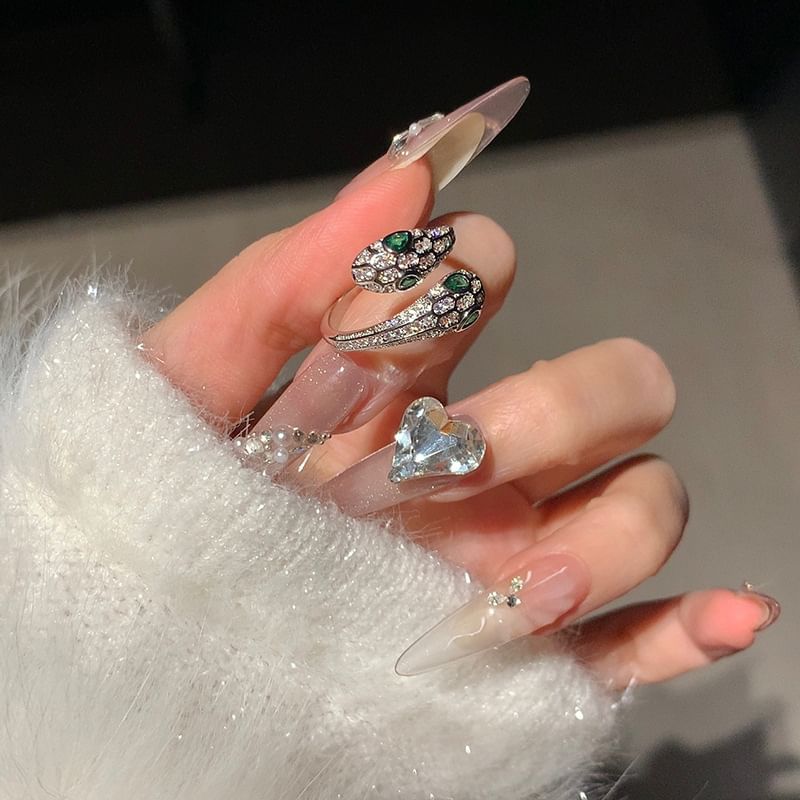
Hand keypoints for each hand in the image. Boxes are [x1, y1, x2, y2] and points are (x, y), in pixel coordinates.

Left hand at [143, 154, 777, 688]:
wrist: (146, 627)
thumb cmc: (161, 490)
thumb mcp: (196, 377)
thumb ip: (285, 276)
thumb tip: (405, 168)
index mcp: (413, 378)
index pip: (491, 275)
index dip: (444, 287)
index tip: (358, 347)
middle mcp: (484, 455)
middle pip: (612, 385)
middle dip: (550, 409)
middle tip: (440, 464)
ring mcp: (518, 549)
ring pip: (645, 502)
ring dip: (608, 527)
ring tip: (510, 584)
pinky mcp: (533, 649)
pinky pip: (645, 636)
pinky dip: (692, 625)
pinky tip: (725, 615)